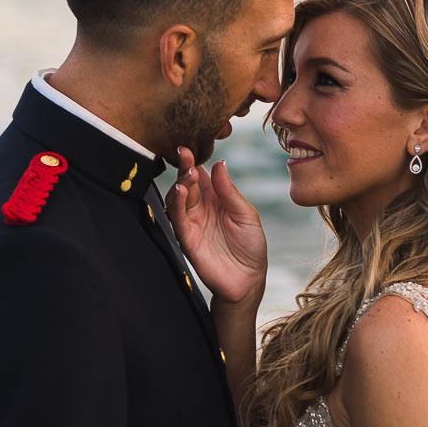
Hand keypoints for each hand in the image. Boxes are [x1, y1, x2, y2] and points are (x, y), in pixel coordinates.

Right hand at [169, 146, 265, 306]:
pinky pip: (177, 218)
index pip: (202, 174)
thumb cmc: (251, 246)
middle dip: (185, 167)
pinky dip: (176, 204)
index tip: (190, 147)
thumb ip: (230, 191)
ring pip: (178, 198)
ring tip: (188, 174)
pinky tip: (180, 191)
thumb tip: (219, 164)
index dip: (195, 161)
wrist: (249, 279)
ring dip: (180, 183)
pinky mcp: (187, 238)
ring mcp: (192, 222)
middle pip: (187, 182)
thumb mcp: (247, 214)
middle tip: (185, 154)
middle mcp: (201, 208)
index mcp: (216, 198)